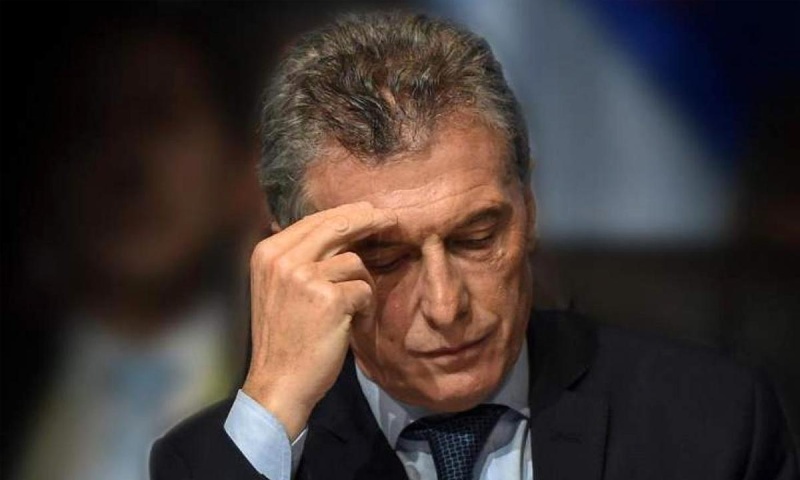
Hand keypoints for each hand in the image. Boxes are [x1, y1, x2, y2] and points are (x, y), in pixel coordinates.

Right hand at [242, 202, 396, 438]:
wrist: (278, 382)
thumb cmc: (284, 337)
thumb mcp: (277, 287)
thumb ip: (300, 257)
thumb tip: (339, 227)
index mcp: (267, 252)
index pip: (314, 220)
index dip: (346, 214)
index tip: (369, 211)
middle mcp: (282, 259)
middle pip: (336, 225)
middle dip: (368, 221)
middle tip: (391, 219)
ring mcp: (305, 277)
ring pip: (354, 262)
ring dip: (362, 286)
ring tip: (352, 311)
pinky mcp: (329, 299)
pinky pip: (364, 289)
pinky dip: (365, 308)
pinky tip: (352, 325)